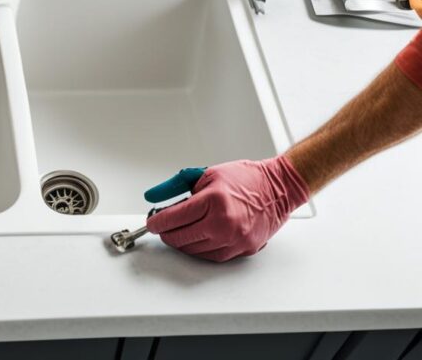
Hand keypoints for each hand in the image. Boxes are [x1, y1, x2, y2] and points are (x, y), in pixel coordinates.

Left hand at [145, 156, 309, 261]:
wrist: (278, 188)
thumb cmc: (245, 179)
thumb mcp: (206, 174)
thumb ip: (175, 186)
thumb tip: (153, 197)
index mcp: (213, 200)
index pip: (174, 217)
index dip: (157, 222)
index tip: (152, 222)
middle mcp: (224, 222)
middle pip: (182, 237)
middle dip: (167, 234)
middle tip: (162, 228)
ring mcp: (235, 238)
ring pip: (195, 251)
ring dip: (182, 243)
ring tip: (179, 232)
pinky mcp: (244, 249)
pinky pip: (212, 256)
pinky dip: (199, 250)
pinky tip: (196, 240)